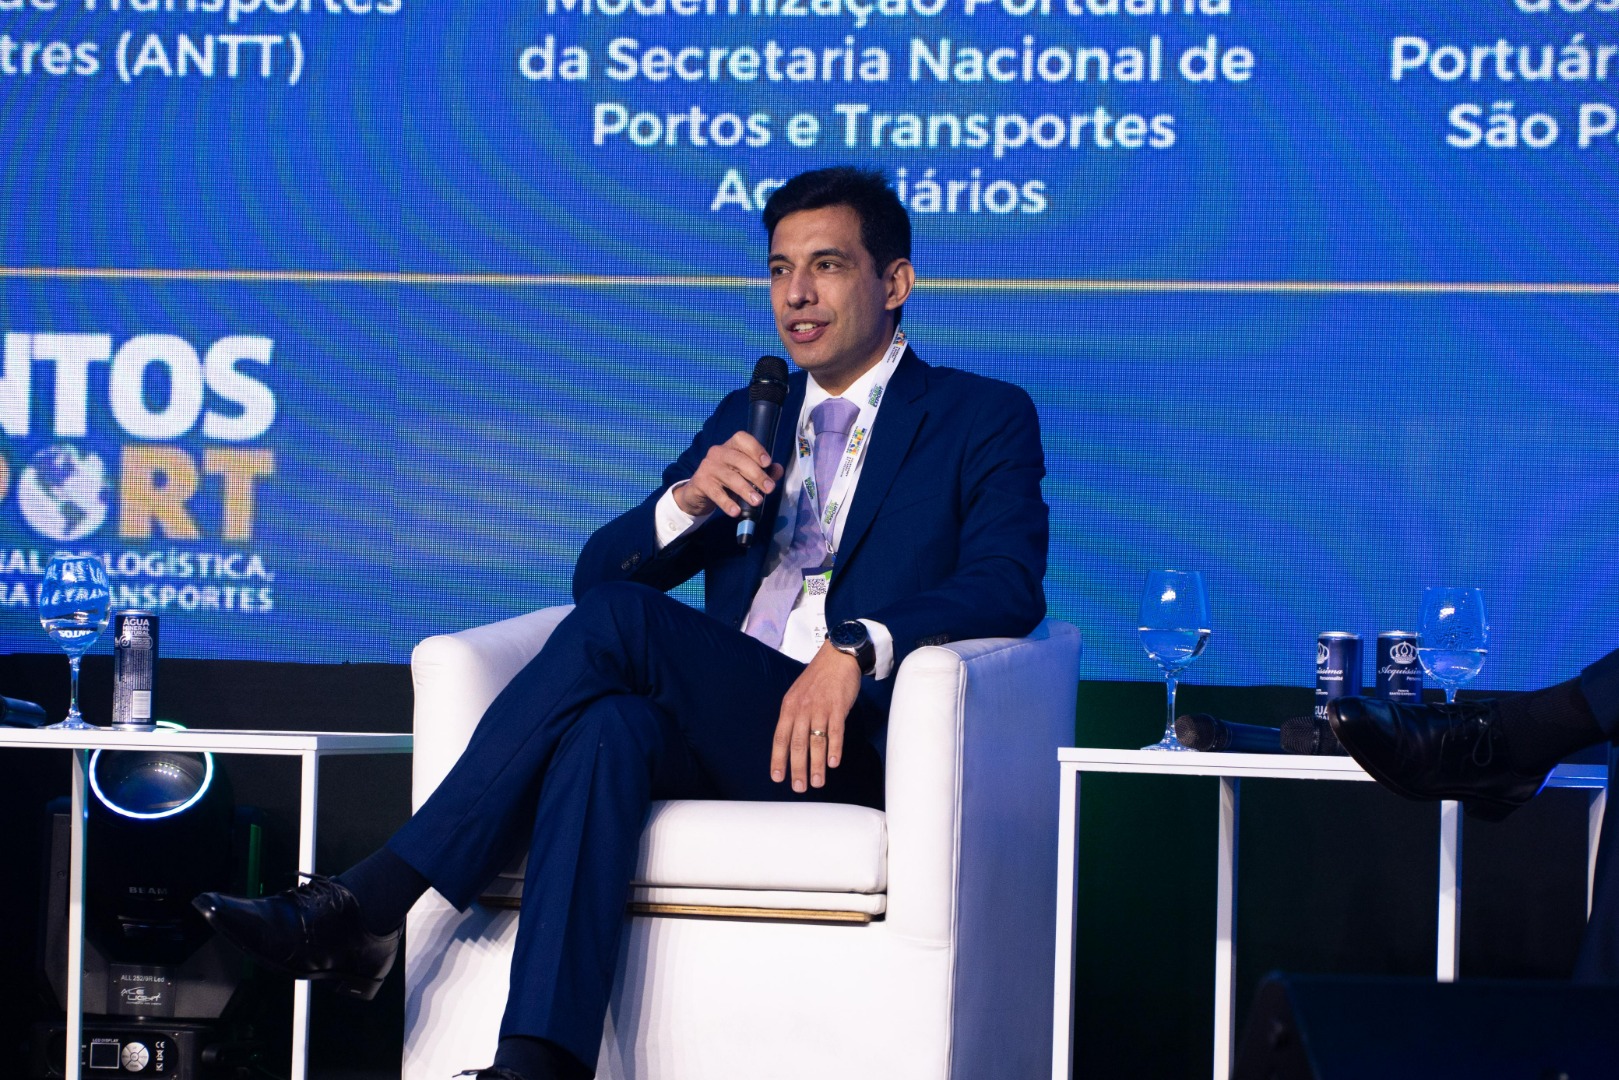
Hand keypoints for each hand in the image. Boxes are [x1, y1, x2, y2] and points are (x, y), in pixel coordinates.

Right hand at [673, 431, 784, 517]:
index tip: (767, 463)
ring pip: (730, 477)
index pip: (742, 439)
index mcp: (731, 446)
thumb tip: (778, 470)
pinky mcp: (701, 482)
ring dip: (745, 490)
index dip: (755, 449)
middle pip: (739, 460)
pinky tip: (736, 511)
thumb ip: (764, 471)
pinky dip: (727, 503)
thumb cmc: (727, 480)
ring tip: (757, 501)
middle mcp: (718, 452)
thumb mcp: (745, 474)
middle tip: (769, 488)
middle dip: (757, 475)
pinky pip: (716, 493)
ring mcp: (708, 467)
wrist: (699, 492)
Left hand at [772, 642, 860, 792]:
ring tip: (817, 782)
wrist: (837, 656)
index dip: (778, 759)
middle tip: (799, 788)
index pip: (780, 738)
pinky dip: (834, 748)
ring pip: (816, 741)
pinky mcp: (838, 706)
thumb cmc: (818, 678)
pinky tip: (833, 763)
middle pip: (797, 744)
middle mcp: (802, 709)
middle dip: (797, 768)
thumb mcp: (797, 695)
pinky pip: (835, 731)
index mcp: (789, 707)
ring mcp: (820, 708)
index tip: (777, 778)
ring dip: (816, 765)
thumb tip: (791, 742)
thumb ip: (794, 716)